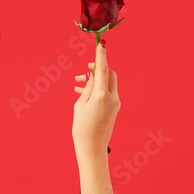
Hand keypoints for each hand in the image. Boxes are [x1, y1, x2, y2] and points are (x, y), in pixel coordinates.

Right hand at [73, 39, 120, 158]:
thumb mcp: (80, 105)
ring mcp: (115, 103)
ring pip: (108, 82)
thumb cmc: (82, 129)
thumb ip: (88, 88)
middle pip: (109, 74)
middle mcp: (112, 97)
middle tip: (84, 70)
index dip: (101, 55)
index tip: (102, 43)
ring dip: (95, 79)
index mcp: (102, 95)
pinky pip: (107, 92)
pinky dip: (97, 88)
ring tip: (77, 83)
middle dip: (98, 68)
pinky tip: (82, 91)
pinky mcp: (114, 108)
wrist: (93, 149)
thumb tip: (93, 75)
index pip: (103, 69)